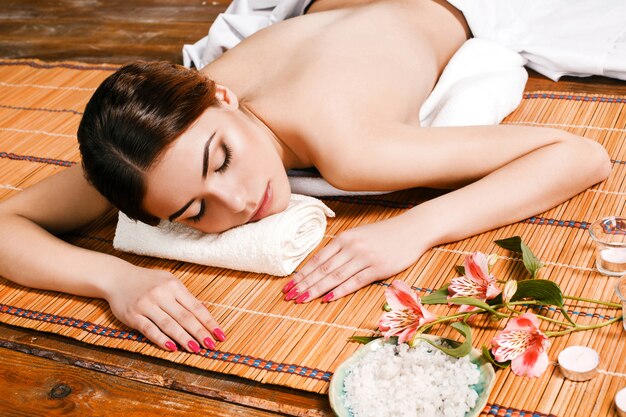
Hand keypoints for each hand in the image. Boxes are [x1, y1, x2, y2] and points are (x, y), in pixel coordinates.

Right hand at [104, 267, 224, 352]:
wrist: (117, 277)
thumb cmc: (147, 281)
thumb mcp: (168, 281)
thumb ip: (184, 296)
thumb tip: (204, 310)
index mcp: (174, 286)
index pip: (196, 307)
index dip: (209, 322)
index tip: (220, 335)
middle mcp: (161, 294)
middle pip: (185, 317)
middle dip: (200, 333)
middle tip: (211, 345)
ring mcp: (146, 305)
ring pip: (169, 324)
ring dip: (184, 338)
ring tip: (196, 349)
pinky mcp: (133, 315)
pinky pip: (149, 329)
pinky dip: (161, 339)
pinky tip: (172, 347)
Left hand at [282, 216, 425, 302]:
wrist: (412, 230)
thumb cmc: (383, 235)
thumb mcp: (359, 236)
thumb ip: (341, 249)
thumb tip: (321, 266)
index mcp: (344, 238)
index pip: (317, 259)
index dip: (302, 274)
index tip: (289, 286)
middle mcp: (351, 247)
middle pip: (322, 269)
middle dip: (304, 284)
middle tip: (289, 296)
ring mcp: (364, 258)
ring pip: (334, 276)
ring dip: (316, 290)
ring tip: (302, 300)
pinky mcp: (377, 268)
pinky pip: (354, 282)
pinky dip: (340, 291)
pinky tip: (327, 299)